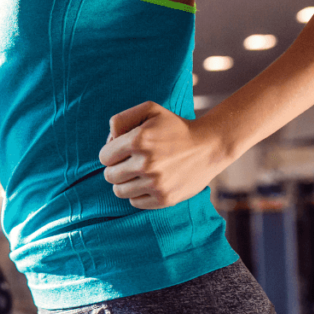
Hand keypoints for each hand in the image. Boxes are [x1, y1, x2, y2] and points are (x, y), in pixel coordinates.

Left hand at [98, 101, 225, 208]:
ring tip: (138, 173)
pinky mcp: (165, 199)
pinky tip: (148, 183)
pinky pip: (135, 202)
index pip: (104, 157)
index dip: (110, 153)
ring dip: (125, 182)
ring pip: (119, 191)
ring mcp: (156, 184)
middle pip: (109, 175)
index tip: (122, 151)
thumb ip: (121, 119)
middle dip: (115, 168)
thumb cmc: (175, 127)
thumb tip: (109, 141)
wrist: (210, 147)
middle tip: (130, 162)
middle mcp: (146, 164)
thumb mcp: (149, 110)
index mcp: (138, 140)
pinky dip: (137, 194)